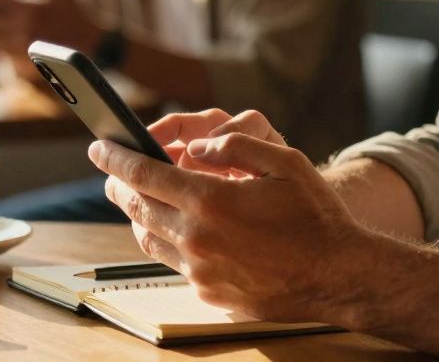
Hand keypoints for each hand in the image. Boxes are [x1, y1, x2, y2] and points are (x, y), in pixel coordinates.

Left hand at [88, 108, 376, 325]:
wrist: (340, 275)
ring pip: (149, 239)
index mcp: (212, 201)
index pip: (144, 175)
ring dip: (140, 215)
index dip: (116, 159)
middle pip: (138, 207)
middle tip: (113, 172)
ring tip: (145, 199)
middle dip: (119, 185)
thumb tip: (197, 146)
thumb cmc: (316, 216)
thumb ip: (234, 146)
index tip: (98, 148)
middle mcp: (198, 238)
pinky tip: (182, 231)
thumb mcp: (284, 161)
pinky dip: (169, 243)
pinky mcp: (210, 294)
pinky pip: (175, 264)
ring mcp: (201, 271)